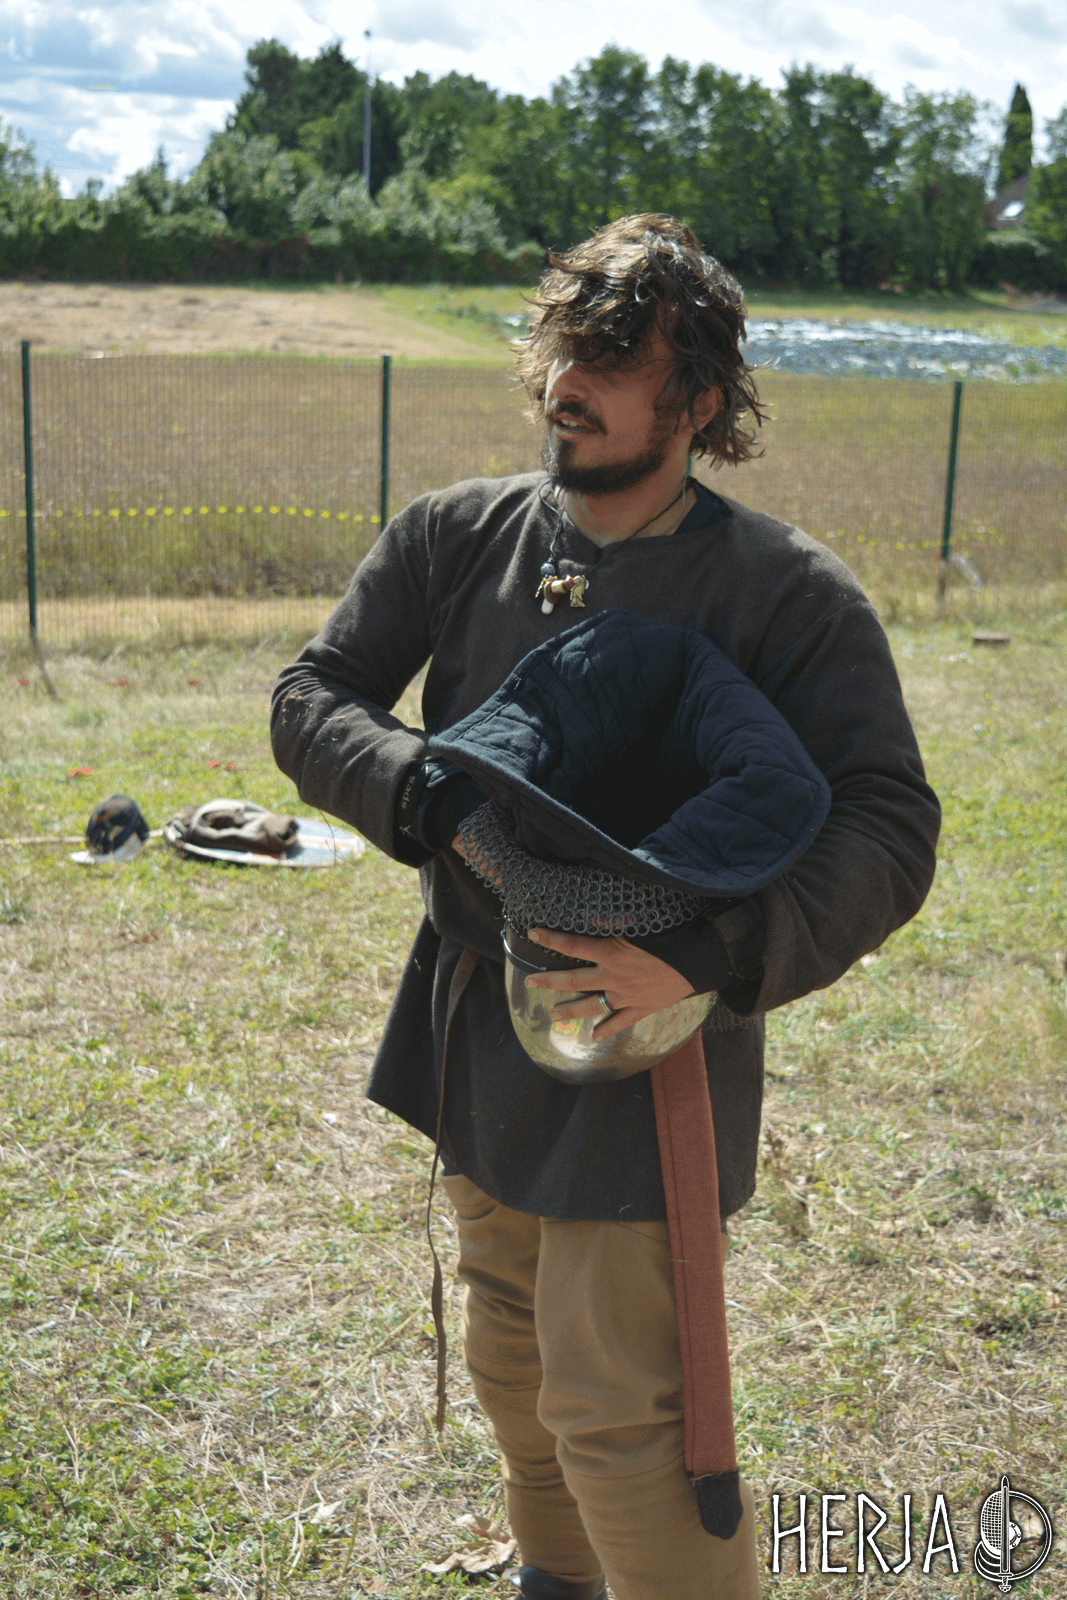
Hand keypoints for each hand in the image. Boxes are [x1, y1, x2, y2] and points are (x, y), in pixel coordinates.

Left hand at [522, 928, 694, 1042]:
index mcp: (611, 953)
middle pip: (573, 981)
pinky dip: (606, 1029)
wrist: (700, 959)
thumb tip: (586, 911)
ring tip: (553, 1013)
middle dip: (549, 980)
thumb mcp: (639, 921)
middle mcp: (614, 978)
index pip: (572, 946)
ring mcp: (627, 996)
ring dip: (570, 1010)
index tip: (533, 934)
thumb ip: (610, 918)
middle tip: (529, 980)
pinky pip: (620, 1022)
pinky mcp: (642, 1008)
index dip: (551, 939)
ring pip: (592, 1006)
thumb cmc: (671, 935)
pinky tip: (594, 1036)